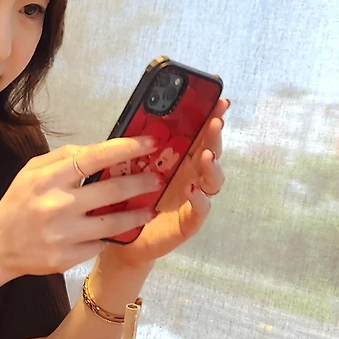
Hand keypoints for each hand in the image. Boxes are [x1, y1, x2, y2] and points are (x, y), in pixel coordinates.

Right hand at [0, 135, 161, 277]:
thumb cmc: (19, 203)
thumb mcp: (32, 171)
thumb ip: (64, 157)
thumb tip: (100, 148)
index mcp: (49, 179)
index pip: (94, 157)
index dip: (126, 149)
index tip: (149, 144)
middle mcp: (58, 206)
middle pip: (112, 191)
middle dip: (141, 183)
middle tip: (156, 179)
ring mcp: (64, 235)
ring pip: (113, 223)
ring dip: (137, 215)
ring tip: (150, 210)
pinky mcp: (67, 258)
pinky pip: (100, 244)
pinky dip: (110, 236)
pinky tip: (118, 231)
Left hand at [99, 99, 226, 271]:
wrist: (120, 237)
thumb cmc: (128, 199)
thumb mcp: (130, 167)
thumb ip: (138, 146)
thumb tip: (139, 114)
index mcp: (180, 159)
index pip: (200, 135)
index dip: (211, 117)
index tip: (218, 100)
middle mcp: (192, 176)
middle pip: (211, 152)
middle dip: (215, 136)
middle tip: (215, 121)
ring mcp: (193, 199)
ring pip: (212, 181)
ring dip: (211, 166)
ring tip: (205, 156)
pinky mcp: (188, 222)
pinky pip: (200, 210)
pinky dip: (199, 200)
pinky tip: (193, 191)